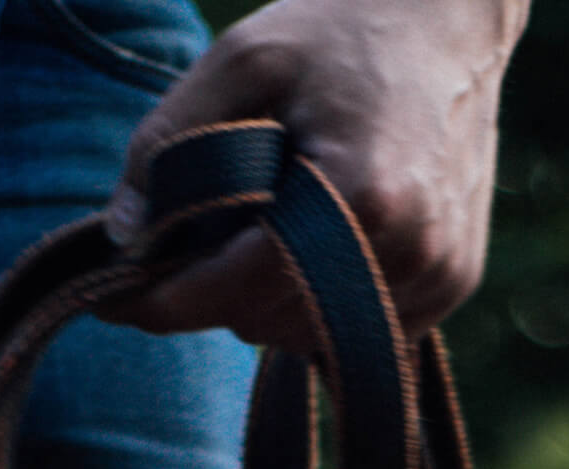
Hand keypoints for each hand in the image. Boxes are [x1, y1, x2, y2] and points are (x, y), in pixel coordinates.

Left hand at [101, 0, 529, 348]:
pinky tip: (321, 242)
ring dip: (270, 300)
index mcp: (362, 192)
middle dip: (221, 289)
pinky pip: (359, 333)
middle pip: (270, 320)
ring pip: (310, 337)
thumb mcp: (240, 60)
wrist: (448, 23)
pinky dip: (321, 303)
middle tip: (203, 234)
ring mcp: (441, 273)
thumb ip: (169, 142)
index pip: (241, 285)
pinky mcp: (456, 284)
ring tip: (269, 228)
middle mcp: (412, 248)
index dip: (168, 298)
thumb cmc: (339, 33)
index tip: (112, 303)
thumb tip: (121, 236)